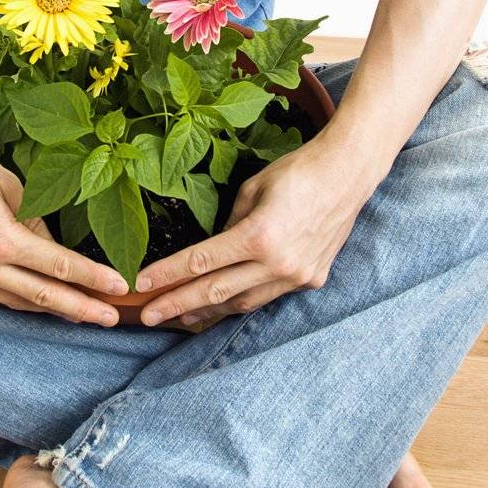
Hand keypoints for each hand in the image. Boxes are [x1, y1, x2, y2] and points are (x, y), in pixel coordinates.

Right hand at [0, 133, 128, 324]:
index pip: (57, 265)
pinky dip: (22, 302)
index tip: (118, 288)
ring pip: (17, 303)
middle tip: (112, 319)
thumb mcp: (8, 183)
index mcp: (0, 239)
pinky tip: (41, 304)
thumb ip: (35, 219)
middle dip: (81, 309)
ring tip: (83, 315)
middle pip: (42, 296)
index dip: (91, 278)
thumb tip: (53, 248)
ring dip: (53, 311)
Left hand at [133, 135, 367, 326]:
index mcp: (258, 235)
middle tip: (148, 315)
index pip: (201, 261)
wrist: (348, 173)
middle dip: (177, 304)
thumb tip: (214, 251)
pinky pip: (268, 296)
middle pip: (216, 291)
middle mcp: (278, 263)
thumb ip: (229, 225)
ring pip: (243, 302)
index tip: (140, 285)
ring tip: (181, 316)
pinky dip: (243, 301)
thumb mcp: (252, 189)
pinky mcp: (312, 279)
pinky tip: (224, 304)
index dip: (167, 275)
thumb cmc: (297, 171)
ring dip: (209, 310)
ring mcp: (297, 276)